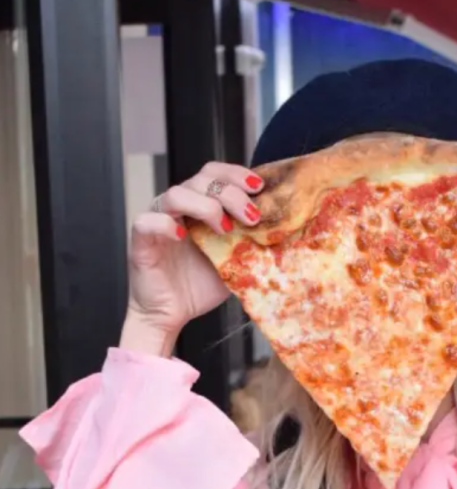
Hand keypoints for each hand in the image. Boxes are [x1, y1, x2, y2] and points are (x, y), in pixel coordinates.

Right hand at [123, 162, 263, 353]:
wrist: (171, 314)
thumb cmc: (199, 286)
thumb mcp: (234, 261)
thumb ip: (249, 242)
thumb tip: (283, 233)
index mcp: (198, 206)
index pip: (214, 173)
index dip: (235, 174)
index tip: (258, 187)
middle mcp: (178, 208)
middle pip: (200, 180)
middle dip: (231, 193)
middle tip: (251, 216)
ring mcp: (158, 222)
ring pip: (176, 194)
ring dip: (205, 206)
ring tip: (224, 229)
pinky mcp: (141, 242)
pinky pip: (147, 221)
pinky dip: (165, 225)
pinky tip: (183, 236)